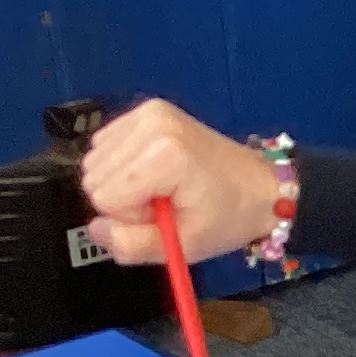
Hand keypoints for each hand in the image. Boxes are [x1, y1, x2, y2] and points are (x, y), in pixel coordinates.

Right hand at [80, 99, 280, 263]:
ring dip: (122, 182)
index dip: (130, 217)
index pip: (103, 197)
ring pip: (95, 162)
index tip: (166, 214)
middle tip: (166, 202)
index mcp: (164, 155)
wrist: (261, 186)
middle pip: (95, 177)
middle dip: (124, 199)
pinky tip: (154, 171)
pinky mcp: (146, 110)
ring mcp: (149, 112)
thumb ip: (132, 245)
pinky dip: (122, 164)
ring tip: (164, 187)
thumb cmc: (228, 217)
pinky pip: (104, 146)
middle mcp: (152, 124)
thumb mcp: (183, 246)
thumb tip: (94, 229)